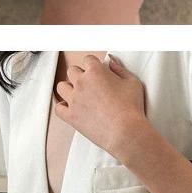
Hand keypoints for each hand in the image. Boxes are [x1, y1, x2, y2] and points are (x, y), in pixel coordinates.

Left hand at [53, 54, 150, 169]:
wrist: (125, 132)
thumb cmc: (131, 109)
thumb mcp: (132, 83)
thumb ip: (120, 69)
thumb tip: (112, 63)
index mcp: (95, 72)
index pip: (88, 60)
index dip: (93, 65)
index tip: (97, 71)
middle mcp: (81, 83)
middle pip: (72, 71)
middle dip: (80, 75)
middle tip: (90, 84)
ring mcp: (74, 100)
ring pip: (61, 87)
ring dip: (68, 88)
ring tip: (78, 94)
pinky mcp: (70, 116)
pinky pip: (58, 108)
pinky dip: (62, 107)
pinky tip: (70, 107)